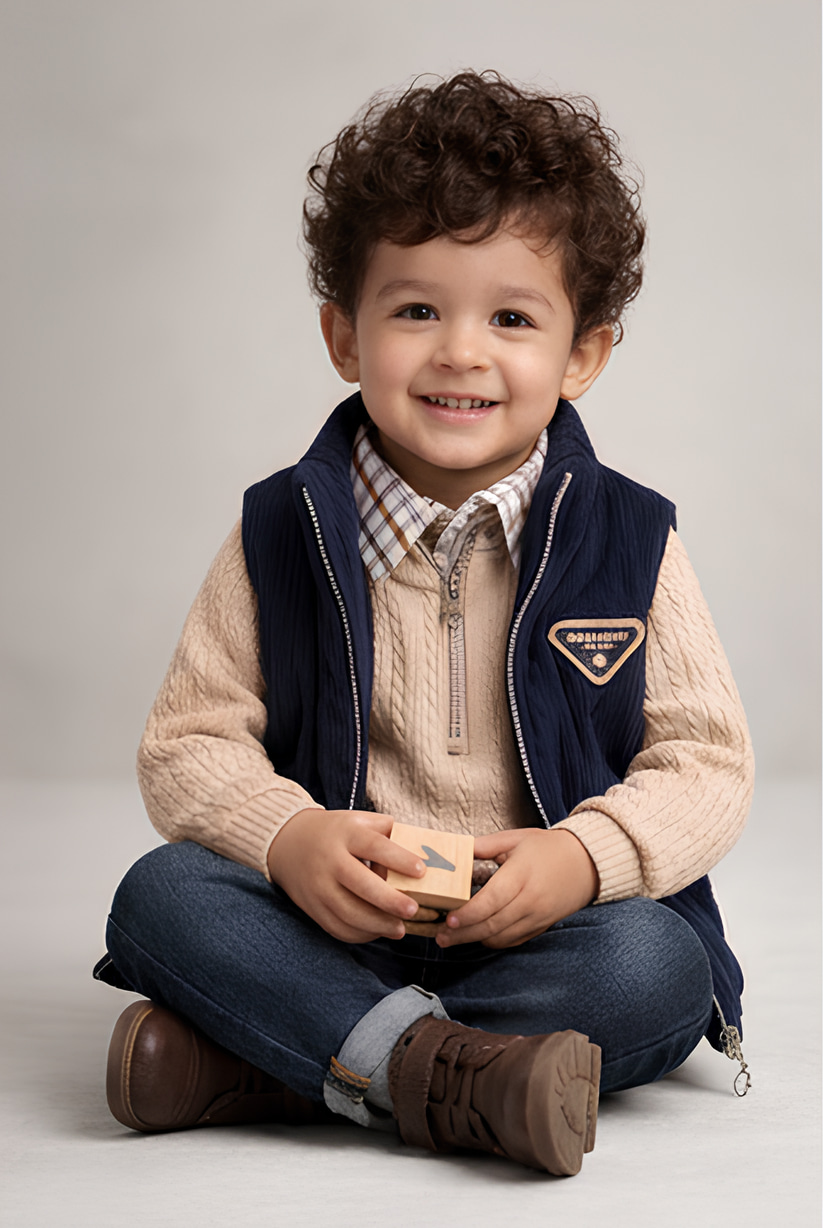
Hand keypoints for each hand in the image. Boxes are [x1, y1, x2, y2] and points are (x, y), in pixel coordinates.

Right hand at [267, 809, 425, 942]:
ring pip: (348, 912)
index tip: (422, 871)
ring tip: (400, 929)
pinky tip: (378, 932)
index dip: (399, 859)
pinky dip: (359, 934)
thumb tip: (426, 848)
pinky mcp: (312, 907)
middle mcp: (330, 860)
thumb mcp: (359, 821)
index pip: (375, 846)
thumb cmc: (336, 832)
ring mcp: (318, 886)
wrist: (288, 843)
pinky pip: (337, 927)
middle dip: (389, 900)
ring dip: (377, 924)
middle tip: (413, 910)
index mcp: (346, 834)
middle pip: (361, 884)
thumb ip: (389, 831)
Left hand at [435, 828, 598, 948]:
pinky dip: (495, 941)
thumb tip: (456, 849)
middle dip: (464, 934)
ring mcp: (538, 916)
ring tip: (453, 939)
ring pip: (502, 936)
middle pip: (492, 924)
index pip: (490, 901)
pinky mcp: (542, 925)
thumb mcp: (516, 838)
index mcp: (521, 875)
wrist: (587, 863)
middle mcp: (530, 900)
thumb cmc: (548, 848)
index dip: (468, 914)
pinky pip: (515, 940)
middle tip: (441, 937)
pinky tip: (479, 936)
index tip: (448, 920)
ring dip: (476, 940)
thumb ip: (485, 845)